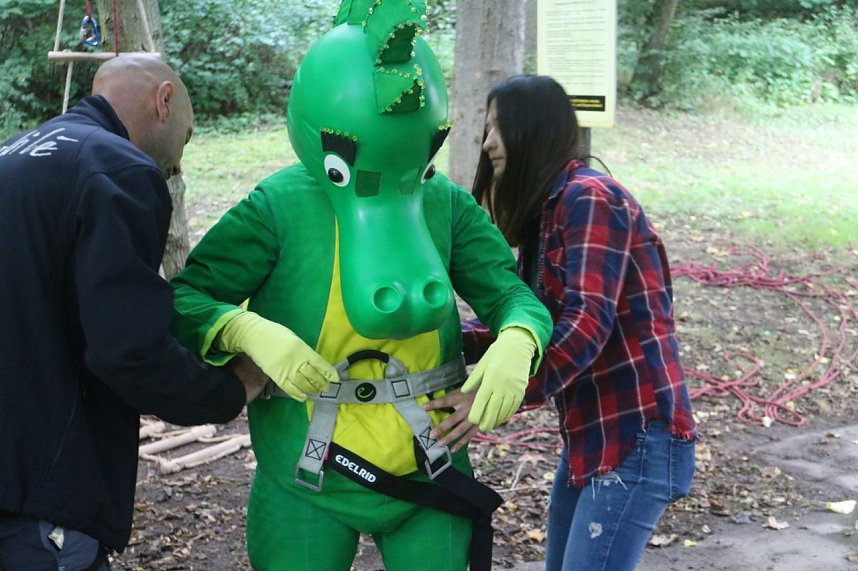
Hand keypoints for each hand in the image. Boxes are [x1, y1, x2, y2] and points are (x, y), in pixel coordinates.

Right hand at [217, 311, 336, 401]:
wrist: (256, 337)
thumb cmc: (276, 334)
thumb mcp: (295, 339)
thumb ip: (304, 352)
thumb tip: (314, 364)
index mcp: (302, 349)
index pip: (319, 364)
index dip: (329, 372)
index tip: (335, 378)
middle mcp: (296, 361)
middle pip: (313, 376)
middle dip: (322, 383)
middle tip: (326, 387)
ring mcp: (286, 370)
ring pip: (303, 385)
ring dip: (312, 390)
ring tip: (316, 391)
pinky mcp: (276, 377)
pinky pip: (290, 389)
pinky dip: (298, 394)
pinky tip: (304, 397)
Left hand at [423, 389, 478, 451]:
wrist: (494, 394)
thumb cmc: (474, 390)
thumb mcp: (463, 389)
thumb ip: (452, 395)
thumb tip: (436, 401)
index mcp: (461, 398)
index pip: (445, 401)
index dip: (434, 404)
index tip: (423, 407)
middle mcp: (467, 409)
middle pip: (452, 420)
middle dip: (441, 428)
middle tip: (432, 435)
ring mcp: (473, 418)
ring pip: (460, 430)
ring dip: (449, 438)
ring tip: (439, 444)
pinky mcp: (478, 425)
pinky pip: (469, 436)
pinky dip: (461, 443)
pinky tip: (453, 449)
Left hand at [461, 326, 535, 430]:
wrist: (518, 346)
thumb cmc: (497, 353)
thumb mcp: (482, 364)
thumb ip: (473, 379)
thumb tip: (463, 391)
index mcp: (490, 380)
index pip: (481, 401)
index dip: (477, 414)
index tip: (472, 421)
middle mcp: (502, 386)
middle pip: (493, 410)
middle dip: (486, 422)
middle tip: (481, 428)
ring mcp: (513, 390)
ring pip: (504, 411)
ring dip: (497, 420)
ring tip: (490, 425)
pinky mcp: (521, 391)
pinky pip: (514, 407)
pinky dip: (507, 414)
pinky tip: (501, 417)